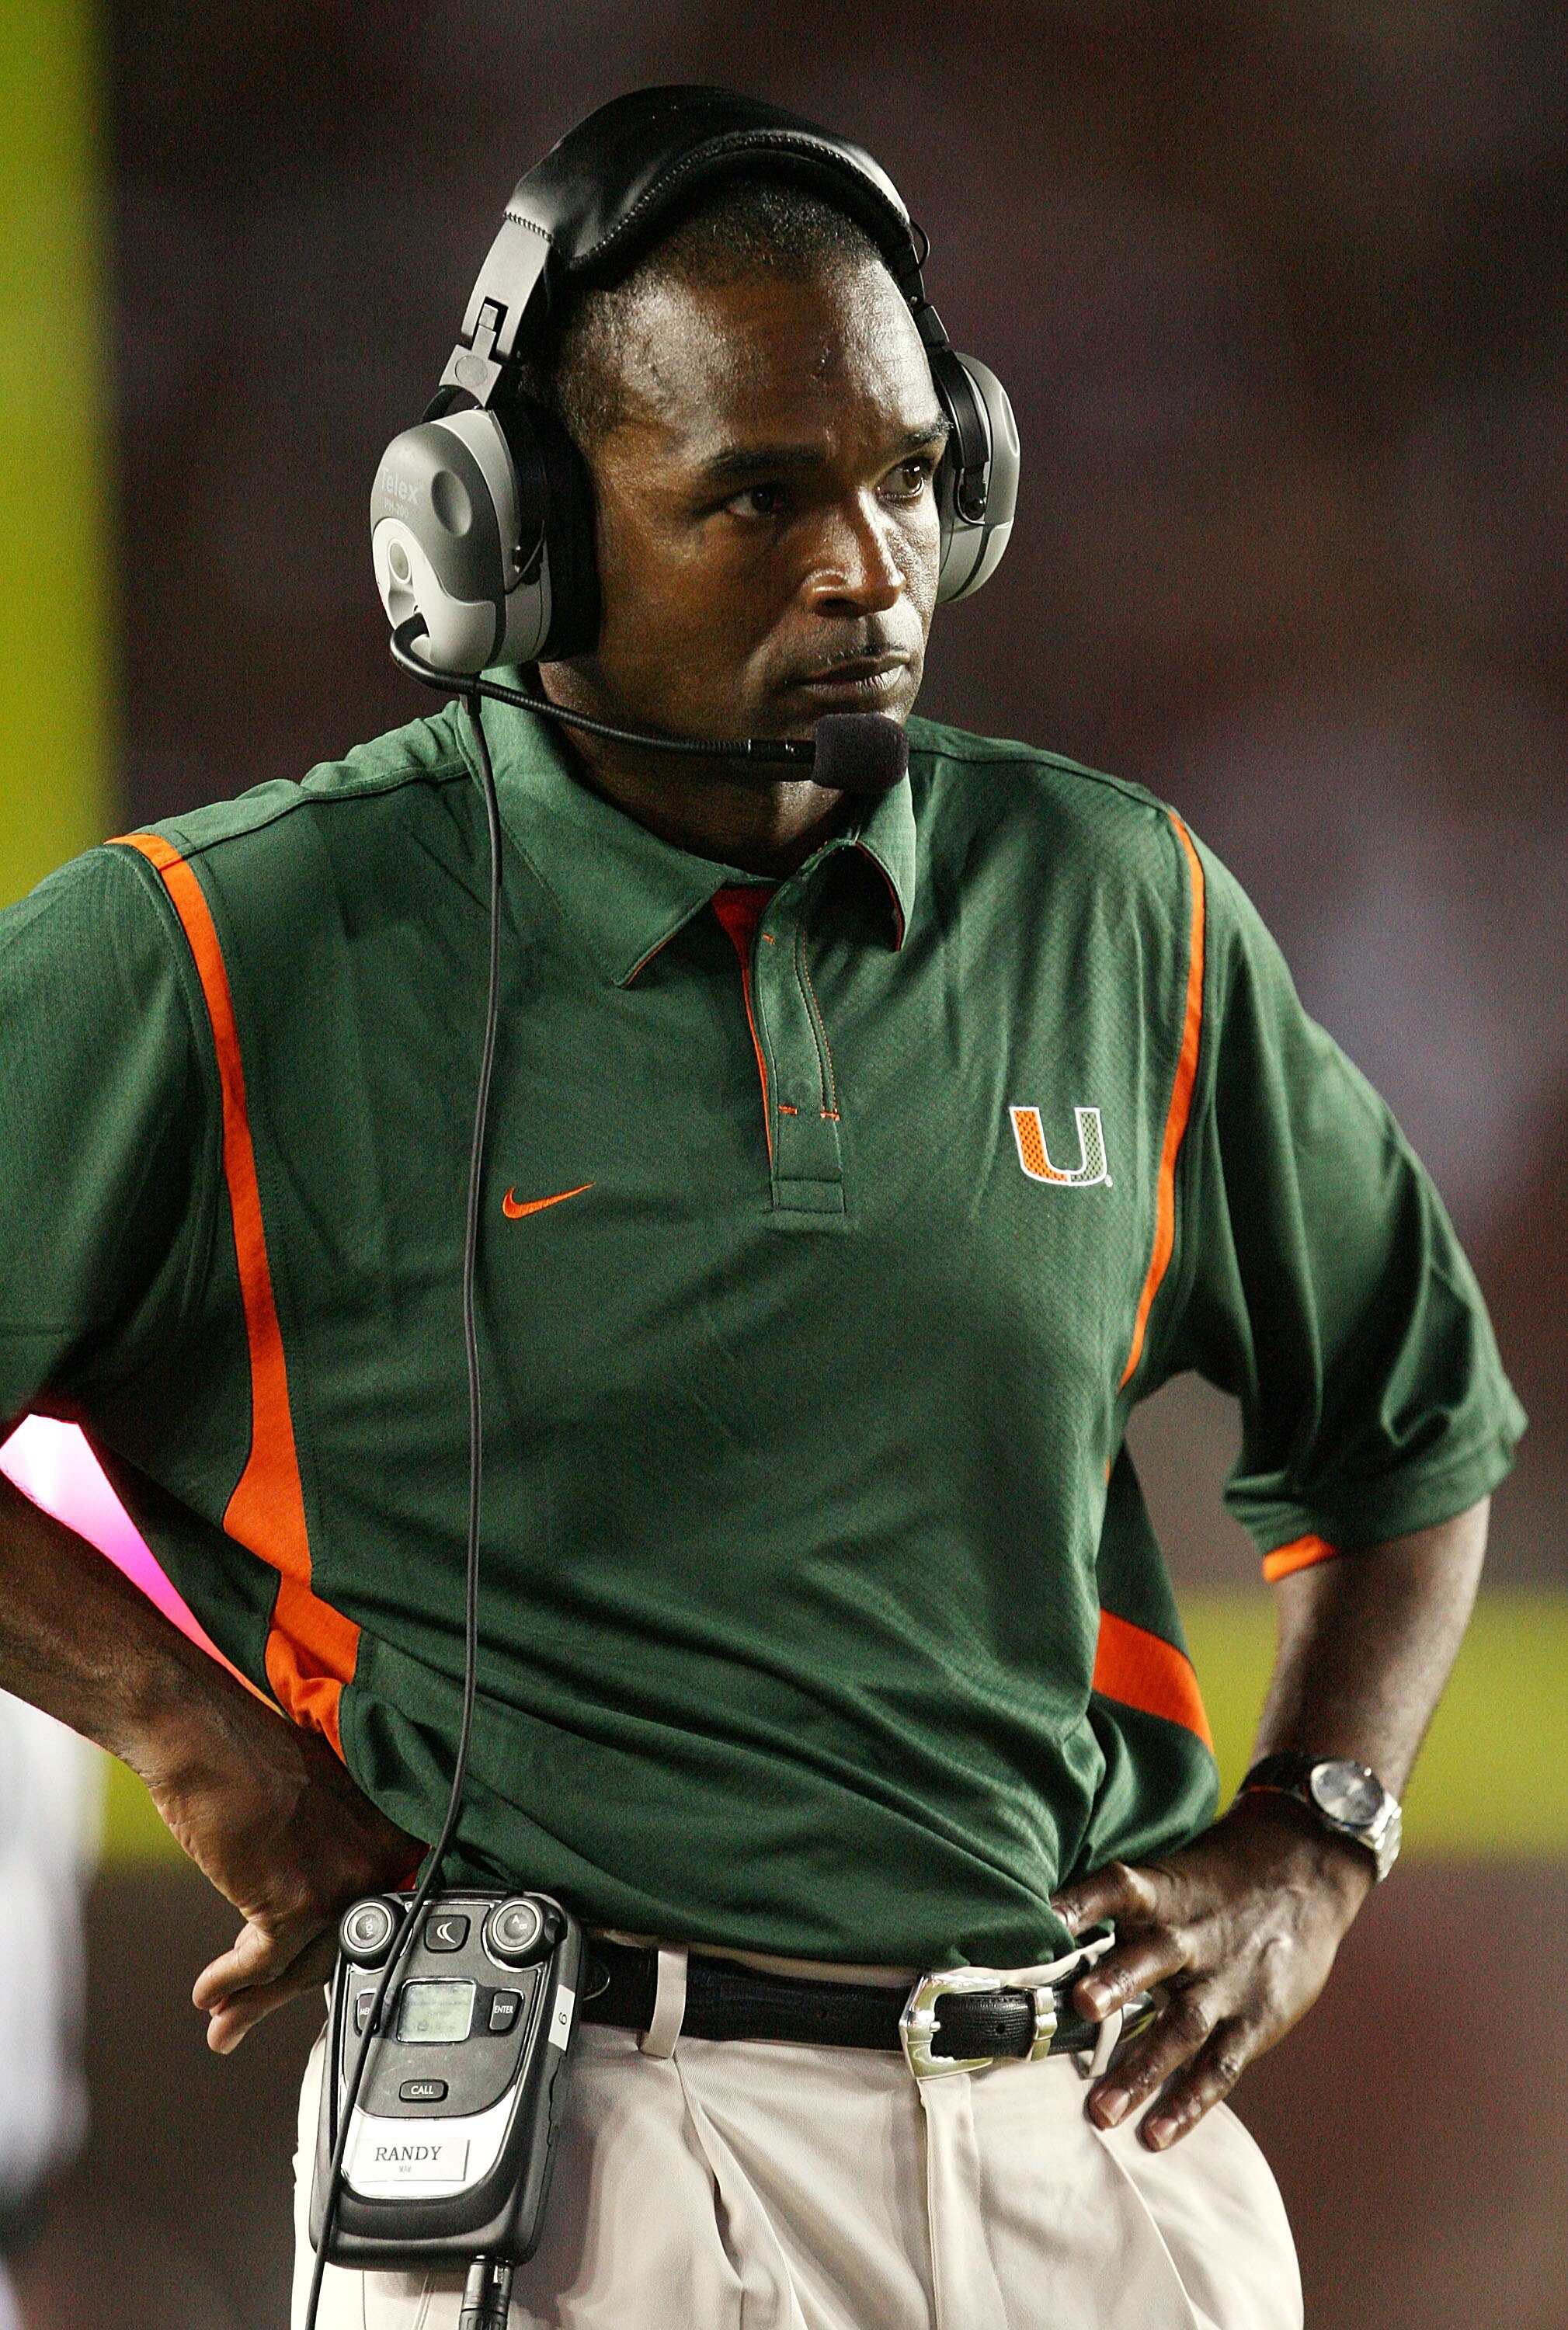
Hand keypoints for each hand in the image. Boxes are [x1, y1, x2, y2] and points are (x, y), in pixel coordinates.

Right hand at [132, 1671, 422, 2053]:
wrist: (204, 1737)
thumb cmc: (252, 1758)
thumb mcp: (315, 1807)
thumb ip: (328, 1856)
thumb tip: (310, 1921)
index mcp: (392, 1830)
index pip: (369, 1911)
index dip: (323, 1947)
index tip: (289, 1976)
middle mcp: (380, 1859)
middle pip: (336, 1946)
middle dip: (283, 1987)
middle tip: (243, 2013)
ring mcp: (343, 1883)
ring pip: (303, 1963)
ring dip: (253, 1999)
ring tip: (221, 2018)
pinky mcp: (296, 1903)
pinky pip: (264, 1962)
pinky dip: (231, 1982)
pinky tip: (208, 1992)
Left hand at [1051, 1792, 1372, 2149]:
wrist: (1307, 1871)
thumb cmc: (1216, 1883)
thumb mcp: (1171, 1877)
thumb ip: (1117, 1908)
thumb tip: (1040, 1931)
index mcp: (1165, 1894)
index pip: (1118, 1888)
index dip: (1082, 1901)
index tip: (1044, 1918)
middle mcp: (1193, 1937)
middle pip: (1155, 1957)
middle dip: (1117, 1982)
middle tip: (1079, 2006)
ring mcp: (1227, 1982)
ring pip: (1183, 2026)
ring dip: (1142, 2068)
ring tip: (1101, 2111)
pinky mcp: (1254, 2020)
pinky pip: (1219, 2067)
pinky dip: (1189, 2103)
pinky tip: (1156, 2135)